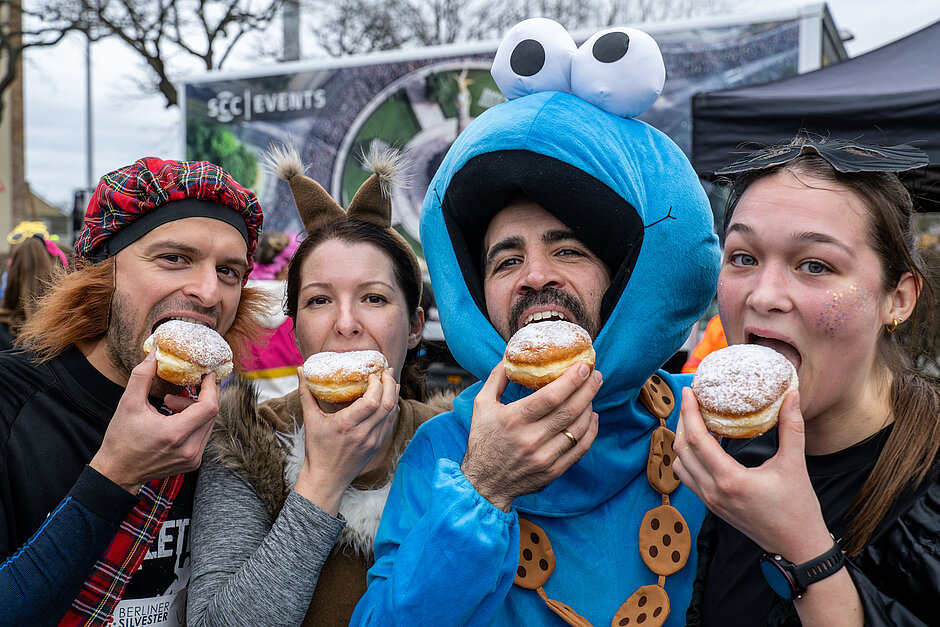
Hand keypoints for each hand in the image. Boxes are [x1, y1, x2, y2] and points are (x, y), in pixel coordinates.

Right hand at [90, 349, 220, 493]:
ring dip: (196, 409)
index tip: (207, 374)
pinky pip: (203, 435)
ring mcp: (193, 458)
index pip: (209, 407)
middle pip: (212, 414)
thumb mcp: (128, 404)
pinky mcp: (193, 462)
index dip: (211, 387)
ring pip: (209, 424)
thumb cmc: (121, 440)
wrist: (117, 472)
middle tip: (181, 389)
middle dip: (200, 396)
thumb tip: (155, 354)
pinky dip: (194, 422)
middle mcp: (190, 449)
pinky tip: (174, 419)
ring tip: (170, 404)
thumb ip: (143, 376)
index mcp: (176, 435)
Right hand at [292, 368, 398, 515]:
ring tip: (391, 379)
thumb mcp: (310, 420)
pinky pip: (389, 422)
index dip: (377, 385)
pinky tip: (389, 397)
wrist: (326, 479)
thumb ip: (306, 393)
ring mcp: (373, 441)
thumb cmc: (317, 449)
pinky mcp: (377, 445)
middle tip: (387, 371)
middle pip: (387, 404)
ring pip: (391, 413)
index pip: (372, 401)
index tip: (372, 374)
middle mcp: (363, 433)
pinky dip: (391, 407)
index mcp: (346, 425)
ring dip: (394, 394)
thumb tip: (301, 370)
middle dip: (390, 384)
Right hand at [461, 361, 601, 511]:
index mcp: (513, 420)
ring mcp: (544, 457)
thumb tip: (510, 354)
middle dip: (588, 389)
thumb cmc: (483, 439)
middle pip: (569, 410)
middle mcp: (530, 439)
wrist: (484, 483)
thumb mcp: (481, 405)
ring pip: (578, 428)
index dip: (571, 380)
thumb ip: (497, 378)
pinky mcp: (553, 471)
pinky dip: (590, 430)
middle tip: (596, 374)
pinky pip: (580, 448)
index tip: (583, 366)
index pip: (551, 396)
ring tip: (592, 392)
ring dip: (590, 407)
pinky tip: (592, 416)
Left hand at [672, 389, 832, 560]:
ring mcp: (709, 501)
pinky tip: (703, 445)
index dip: (689, 412)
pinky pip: (687, 478)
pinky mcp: (711, 506)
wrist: (797, 547)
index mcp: (730, 480)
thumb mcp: (795, 464)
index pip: (697, 439)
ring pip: (679, 465)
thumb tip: (792, 395)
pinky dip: (687, 458)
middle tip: (690, 401)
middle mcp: (712, 491)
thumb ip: (791, 427)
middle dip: (682, 422)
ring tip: (694, 421)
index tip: (689, 392)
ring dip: (682, 441)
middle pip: (681, 449)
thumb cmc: (798, 508)